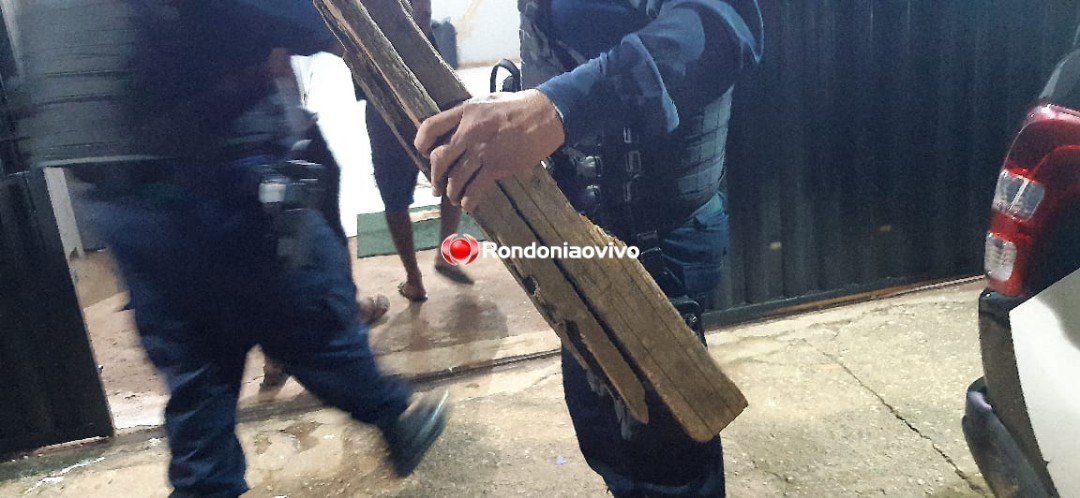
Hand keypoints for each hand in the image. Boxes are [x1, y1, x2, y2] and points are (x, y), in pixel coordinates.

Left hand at [414, 89, 565, 211]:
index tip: (422, 152)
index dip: (421, 142)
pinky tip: (466, 205)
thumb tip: (451, 133)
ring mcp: (483, 150)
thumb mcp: (486, 102)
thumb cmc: (516, 107)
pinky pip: (475, 188)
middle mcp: (470, 132)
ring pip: (456, 177)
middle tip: (435, 187)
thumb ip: (466, 116)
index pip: (430, 127)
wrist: (544, 116)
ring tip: (452, 197)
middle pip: (439, 159)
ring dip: (451, 192)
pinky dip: (468, 200)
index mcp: (465, 112)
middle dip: (434, 177)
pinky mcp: (497, 166)